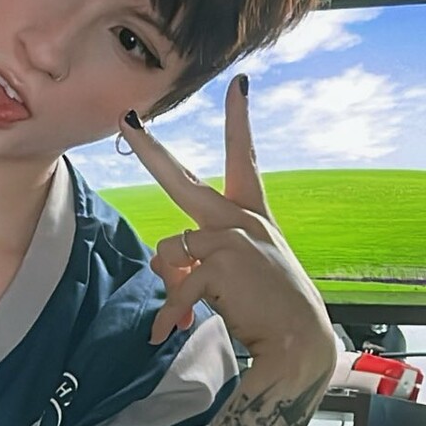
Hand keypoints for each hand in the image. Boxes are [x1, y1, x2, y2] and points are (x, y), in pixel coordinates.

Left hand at [123, 78, 336, 380]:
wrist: (298, 340)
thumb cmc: (270, 309)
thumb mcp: (237, 274)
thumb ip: (201, 260)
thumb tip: (167, 265)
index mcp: (253, 216)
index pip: (243, 159)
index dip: (239, 121)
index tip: (238, 84)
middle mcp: (242, 220)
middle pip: (182, 181)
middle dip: (150, 152)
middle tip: (127, 122)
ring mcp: (232, 238)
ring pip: (168, 251)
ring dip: (170, 286)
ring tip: (186, 313)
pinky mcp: (220, 264)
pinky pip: (175, 285)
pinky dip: (170, 312)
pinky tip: (171, 332)